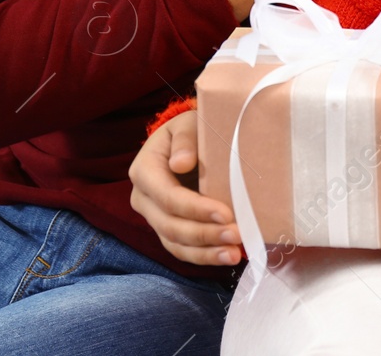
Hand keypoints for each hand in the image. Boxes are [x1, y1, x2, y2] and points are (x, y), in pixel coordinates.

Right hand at [127, 110, 242, 266]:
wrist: (190, 142)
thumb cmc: (192, 130)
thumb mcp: (189, 124)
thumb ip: (185, 139)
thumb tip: (181, 163)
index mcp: (144, 170)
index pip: (167, 196)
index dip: (195, 208)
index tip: (226, 213)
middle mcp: (144, 198)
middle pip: (170, 225)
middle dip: (204, 234)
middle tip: (236, 235)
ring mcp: (154, 218)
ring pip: (175, 244)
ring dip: (206, 252)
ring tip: (234, 253)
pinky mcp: (168, 231)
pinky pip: (182, 251)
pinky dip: (204, 257)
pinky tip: (227, 256)